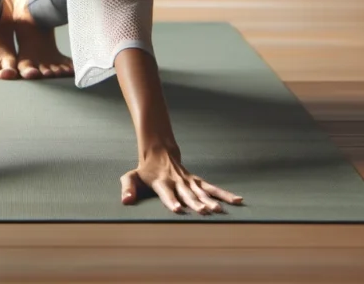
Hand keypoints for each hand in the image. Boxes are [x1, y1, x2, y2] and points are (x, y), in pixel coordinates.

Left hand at [120, 148, 241, 214]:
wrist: (158, 151)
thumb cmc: (144, 171)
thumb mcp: (130, 177)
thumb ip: (127, 188)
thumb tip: (126, 201)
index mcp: (160, 182)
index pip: (167, 193)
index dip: (172, 201)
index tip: (179, 209)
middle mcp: (176, 181)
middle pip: (187, 194)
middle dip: (196, 203)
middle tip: (206, 212)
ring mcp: (188, 180)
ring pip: (201, 191)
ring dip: (211, 200)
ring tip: (220, 210)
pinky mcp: (196, 180)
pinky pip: (212, 187)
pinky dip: (224, 194)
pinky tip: (237, 200)